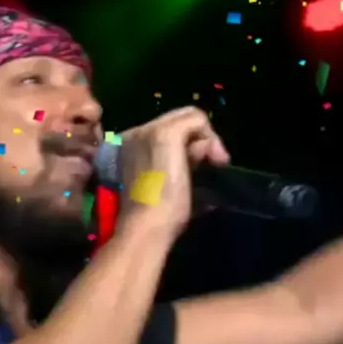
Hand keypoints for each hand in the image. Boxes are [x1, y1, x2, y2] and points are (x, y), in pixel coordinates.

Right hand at [117, 106, 229, 237]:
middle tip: (206, 170)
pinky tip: (215, 159)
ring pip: (189, 118)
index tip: (193, 176)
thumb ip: (181, 169)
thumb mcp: (167, 188)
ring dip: (206, 142)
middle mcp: (134, 134)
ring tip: (208, 168)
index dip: (186, 151)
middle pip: (178, 123)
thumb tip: (209, 159)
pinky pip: (197, 118)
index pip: (165, 135)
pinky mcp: (165, 132)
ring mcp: (147, 130)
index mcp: (128, 148)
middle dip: (198, 144)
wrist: (145, 225)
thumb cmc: (155, 218)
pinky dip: (211, 137)